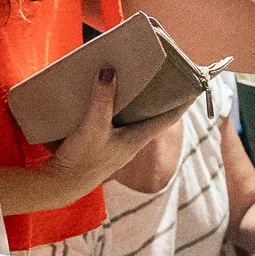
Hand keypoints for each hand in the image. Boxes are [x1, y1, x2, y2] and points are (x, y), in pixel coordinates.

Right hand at [39, 68, 189, 203]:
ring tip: (139, 79)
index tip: (192, 85)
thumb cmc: (83, 160)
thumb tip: (109, 71)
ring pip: (135, 118)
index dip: (181, 102)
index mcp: (137, 139)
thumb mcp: (93, 126)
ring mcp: (118, 144)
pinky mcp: (103, 143)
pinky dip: (120, 107)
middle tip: (164, 74)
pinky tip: (111, 96)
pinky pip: (118, 121)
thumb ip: (102, 99)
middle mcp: (132, 142)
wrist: (61, 185)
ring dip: (138, 101)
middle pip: (153, 116)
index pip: (168, 118)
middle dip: (159, 97)